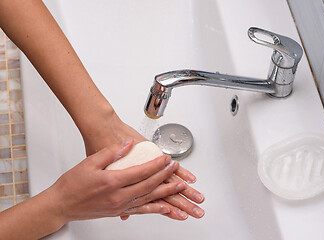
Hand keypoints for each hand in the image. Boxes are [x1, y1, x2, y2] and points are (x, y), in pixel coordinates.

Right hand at [48, 142, 185, 221]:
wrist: (62, 205)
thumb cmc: (72, 184)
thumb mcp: (90, 162)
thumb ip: (111, 152)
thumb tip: (128, 144)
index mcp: (112, 182)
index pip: (141, 172)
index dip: (157, 165)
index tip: (166, 159)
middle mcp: (118, 196)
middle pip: (149, 186)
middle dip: (165, 176)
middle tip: (175, 168)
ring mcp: (120, 206)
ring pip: (148, 199)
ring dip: (166, 193)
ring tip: (179, 188)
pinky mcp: (119, 212)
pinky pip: (141, 210)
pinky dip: (154, 209)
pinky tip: (165, 208)